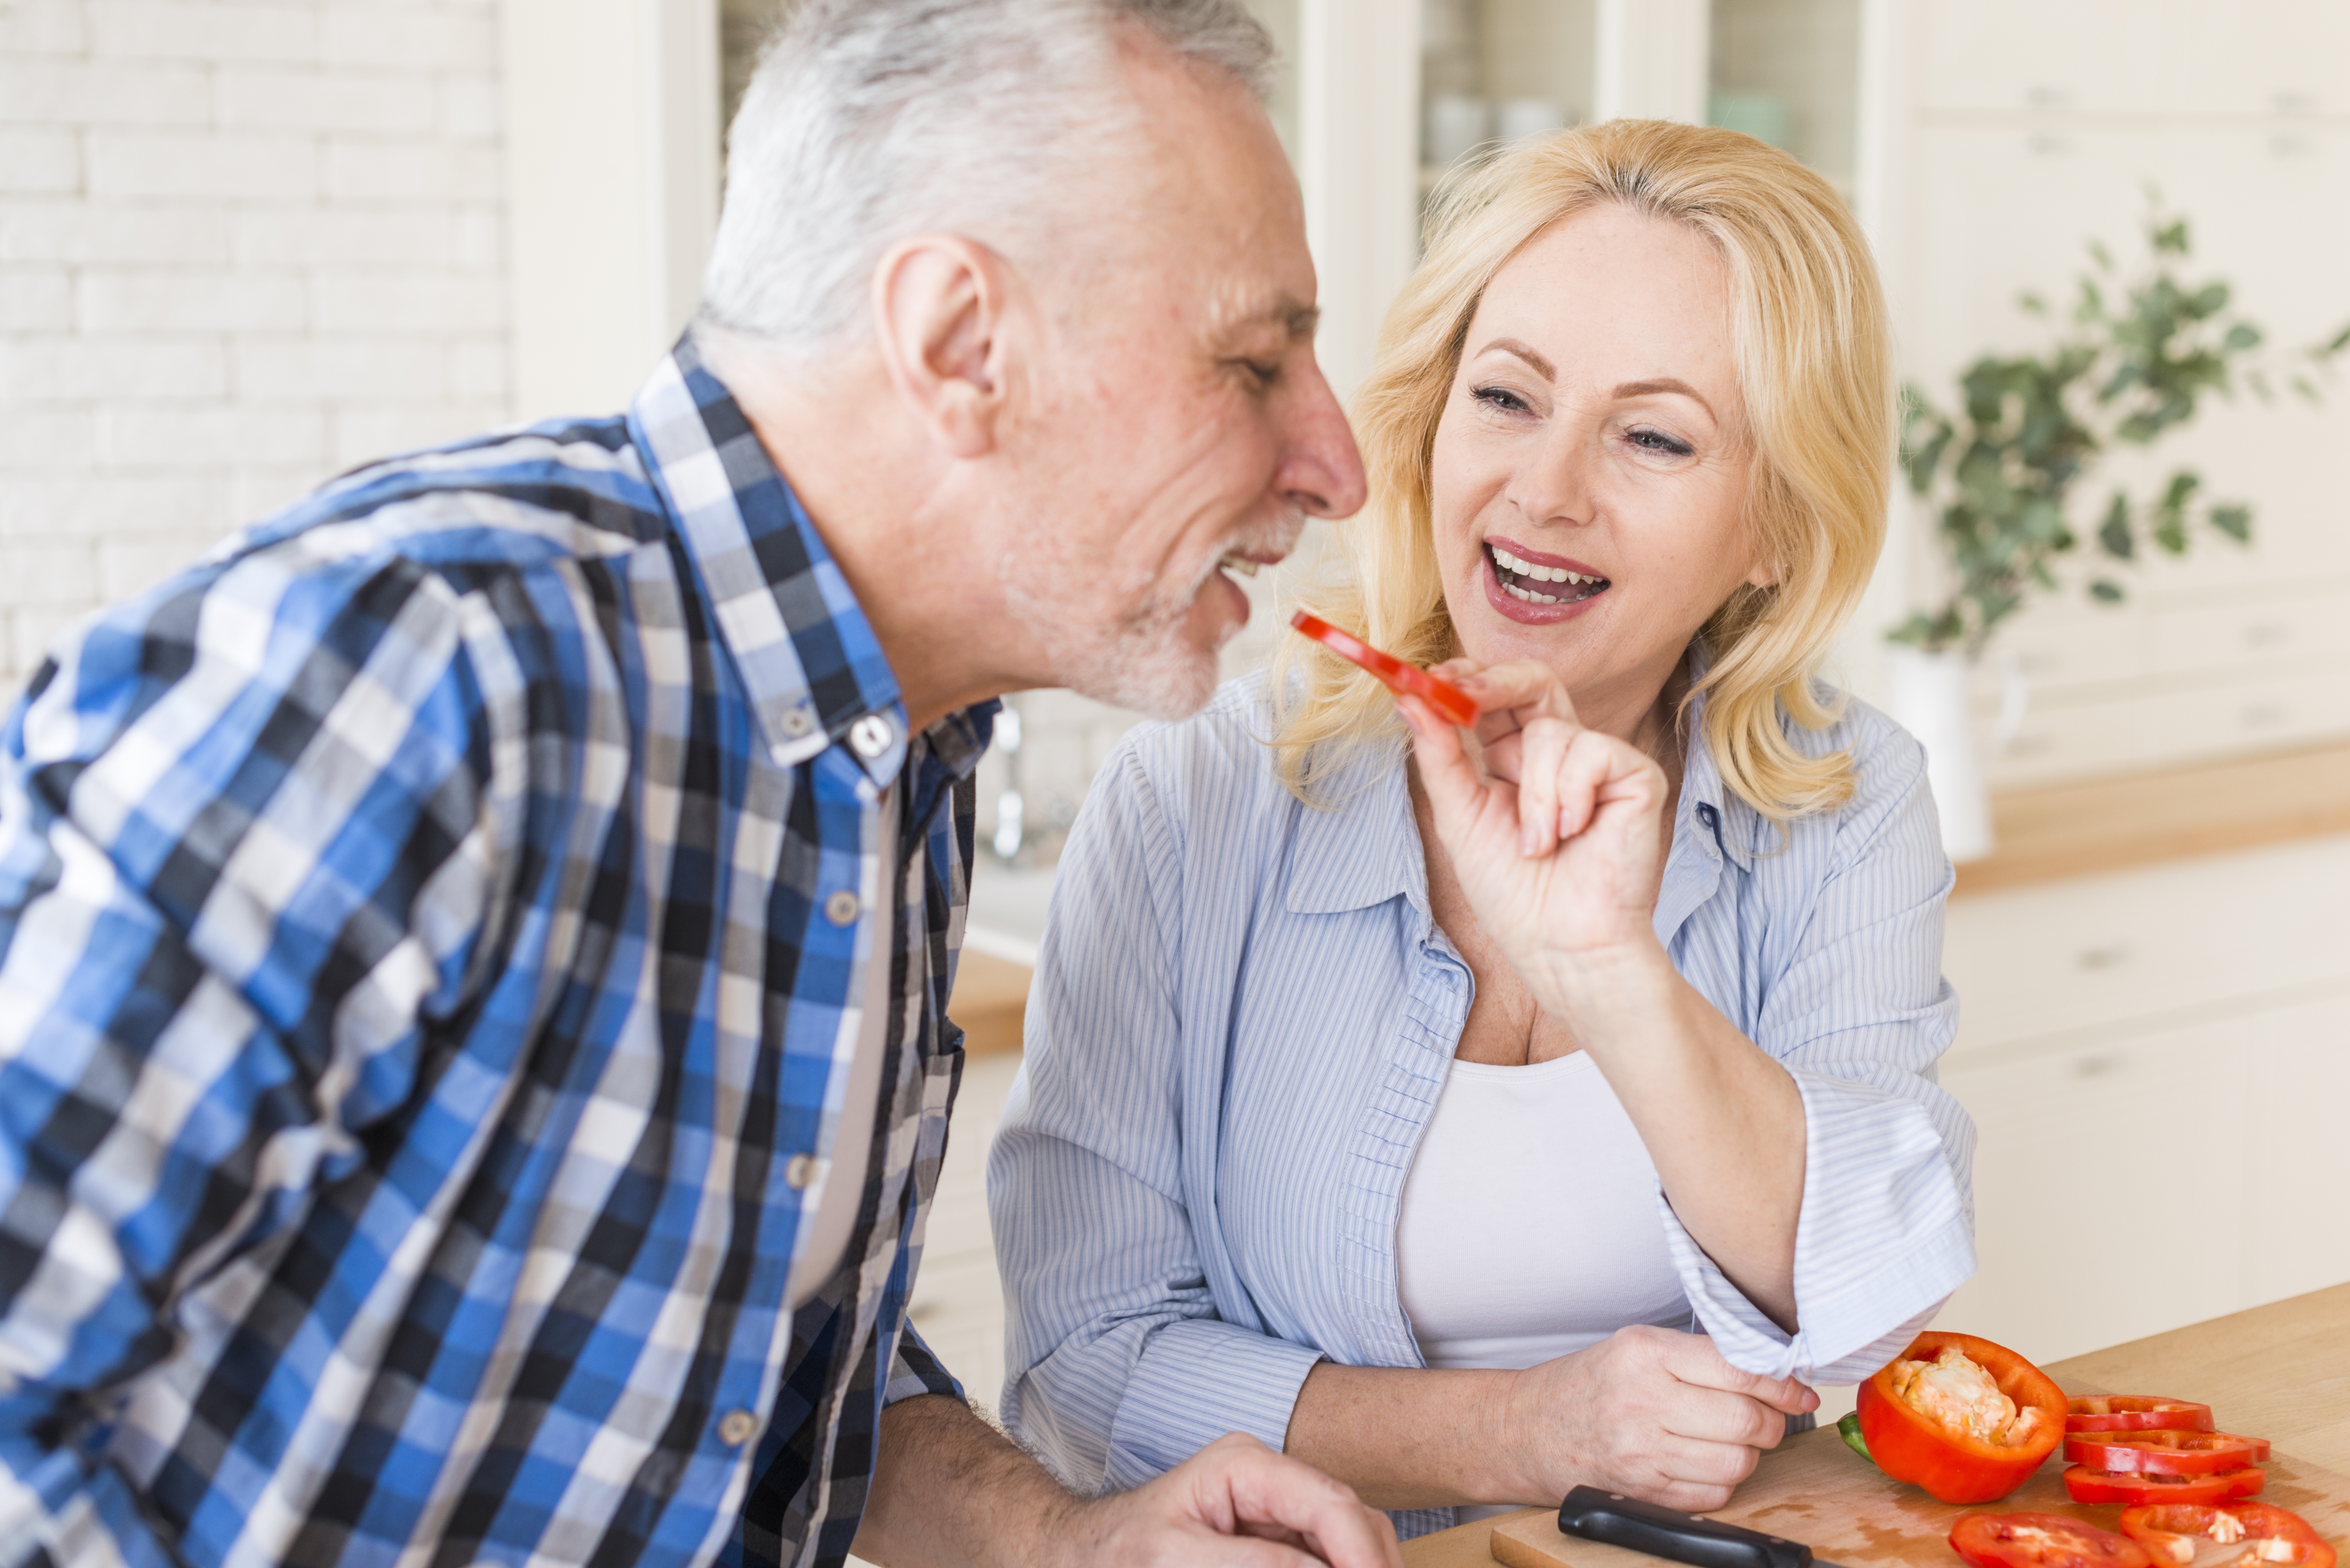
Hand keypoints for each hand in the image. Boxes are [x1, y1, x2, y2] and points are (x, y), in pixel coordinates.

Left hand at [1054, 1433, 1403, 1567]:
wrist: (1089, 1555)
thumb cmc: (1120, 1550)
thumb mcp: (1176, 1559)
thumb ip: (1251, 1565)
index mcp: (1247, 1466)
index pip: (1332, 1504)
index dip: (1362, 1555)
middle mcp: (1274, 1482)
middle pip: (1355, 1523)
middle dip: (1369, 1563)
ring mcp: (1281, 1514)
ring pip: (1351, 1543)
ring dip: (1358, 1565)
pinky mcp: (1281, 1544)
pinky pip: (1325, 1559)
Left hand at [1402, 660, 1669, 1013]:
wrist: (1562, 947)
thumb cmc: (1514, 894)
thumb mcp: (1460, 818)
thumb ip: (1439, 756)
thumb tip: (1410, 699)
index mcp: (1515, 762)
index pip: (1495, 698)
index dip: (1466, 680)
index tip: (1430, 679)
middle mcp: (1559, 754)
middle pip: (1533, 681)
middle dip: (1493, 682)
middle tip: (1460, 692)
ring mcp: (1599, 764)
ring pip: (1551, 730)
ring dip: (1532, 794)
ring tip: (1537, 846)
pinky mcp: (1636, 776)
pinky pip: (1591, 751)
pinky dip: (1568, 797)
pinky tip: (1572, 835)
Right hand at [1494, 1325, 1817, 1512]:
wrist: (1525, 1428)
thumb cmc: (1588, 1384)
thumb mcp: (1636, 1347)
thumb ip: (1700, 1356)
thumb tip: (1776, 1373)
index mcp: (1645, 1352)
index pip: (1738, 1367)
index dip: (1781, 1383)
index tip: (1798, 1390)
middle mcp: (1643, 1400)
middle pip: (1745, 1420)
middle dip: (1770, 1423)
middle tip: (1765, 1418)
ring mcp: (1640, 1451)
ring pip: (1736, 1462)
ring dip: (1747, 1455)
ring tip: (1730, 1441)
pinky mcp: (1641, 1491)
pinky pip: (1712, 1496)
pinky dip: (1721, 1484)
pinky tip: (1703, 1464)